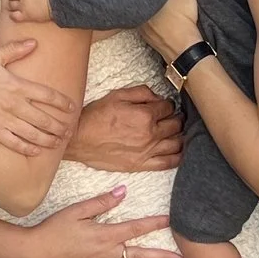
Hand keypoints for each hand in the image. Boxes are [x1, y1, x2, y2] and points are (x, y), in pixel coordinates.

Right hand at [0, 40, 73, 153]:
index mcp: (16, 85)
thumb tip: (34, 42)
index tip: (72, 108)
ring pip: (33, 134)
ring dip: (49, 140)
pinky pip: (15, 143)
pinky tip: (37, 151)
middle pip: (45, 118)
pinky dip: (28, 149)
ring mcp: (4, 120)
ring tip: (58, 142)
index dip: (63, 103)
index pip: (48, 95)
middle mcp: (13, 104)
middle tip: (69, 130)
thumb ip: (15, 49)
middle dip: (60, 126)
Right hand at [17, 186, 182, 257]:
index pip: (136, 228)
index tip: (172, 220)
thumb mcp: (77, 210)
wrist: (34, 252)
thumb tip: (123, 190)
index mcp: (106, 235)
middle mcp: (107, 255)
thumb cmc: (54, 228)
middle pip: (141, 256)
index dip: (155, 223)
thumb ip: (102, 202)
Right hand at [63, 86, 182, 171]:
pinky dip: (177, 157)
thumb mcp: (117, 95)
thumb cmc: (95, 116)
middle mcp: (149, 134)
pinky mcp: (141, 165)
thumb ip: (141, 92)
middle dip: (176, 118)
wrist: (78, 139)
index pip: (168, 107)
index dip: (168, 104)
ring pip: (176, 144)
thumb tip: (157, 96)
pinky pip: (167, 163)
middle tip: (173, 117)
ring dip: (180, 136)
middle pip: (175, 125)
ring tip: (176, 132)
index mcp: (144, 115)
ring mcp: (146, 151)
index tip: (164, 105)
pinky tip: (179, 151)